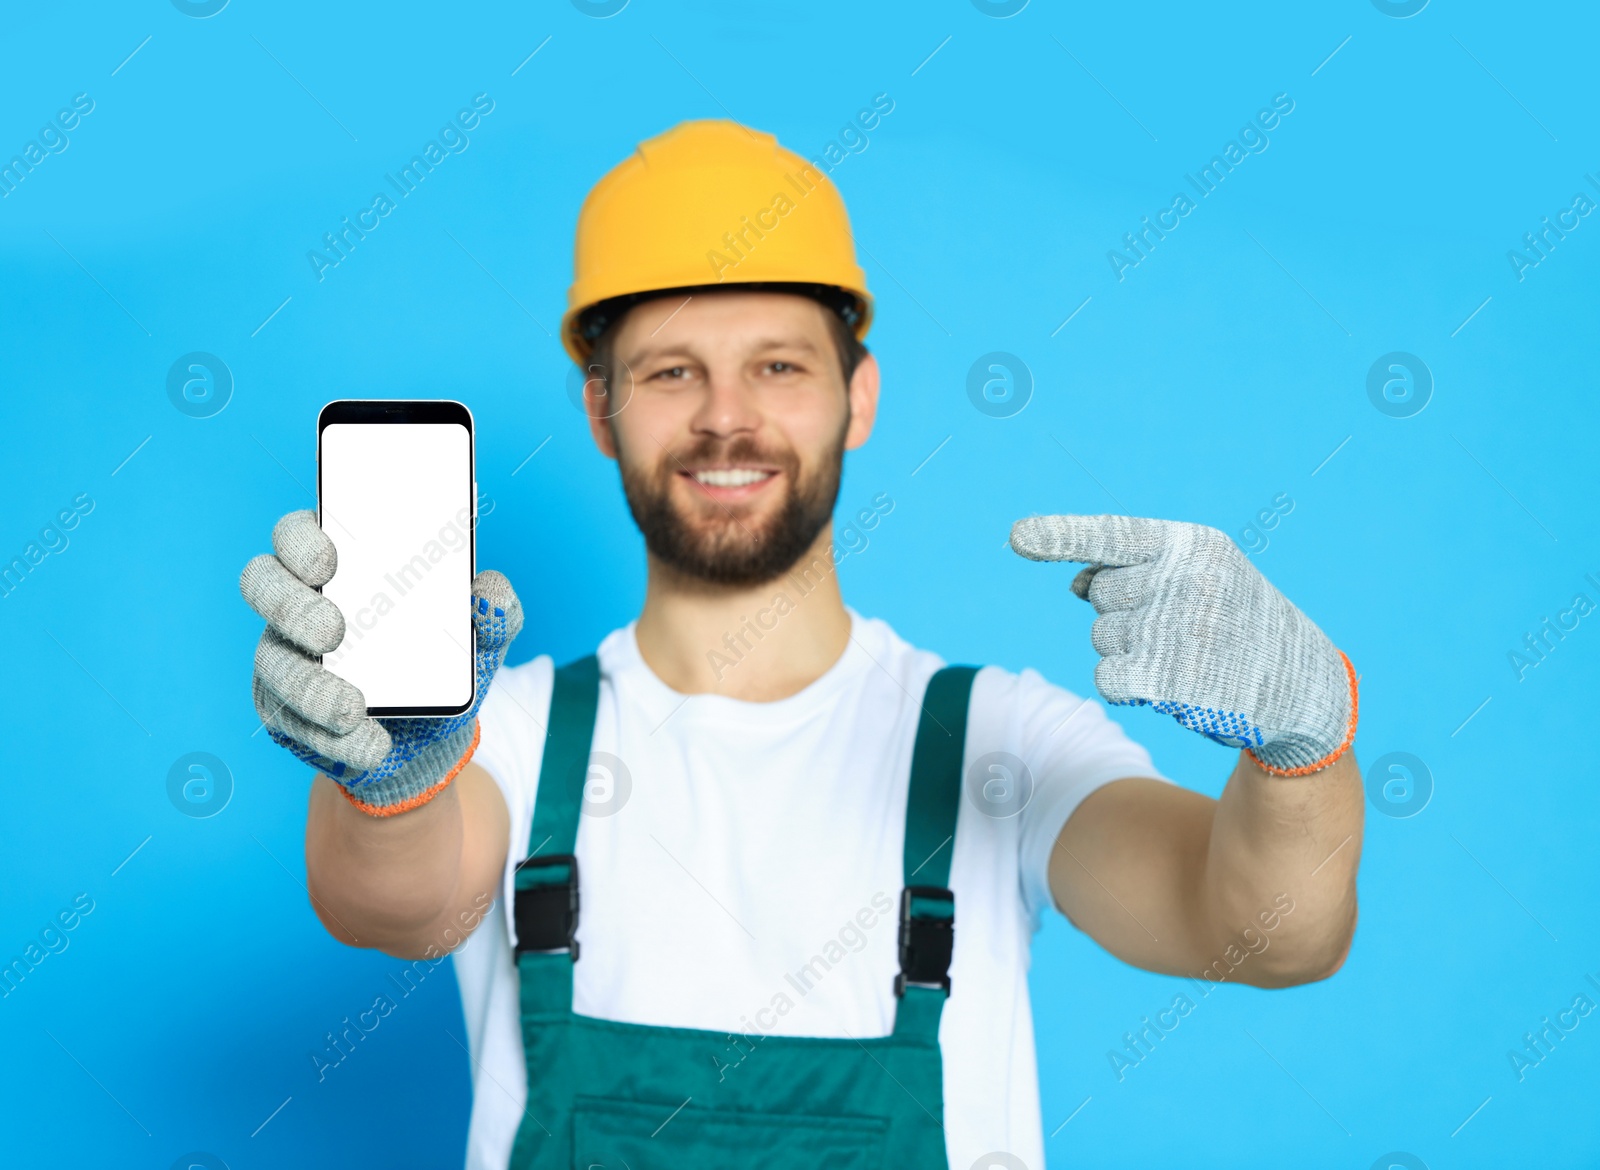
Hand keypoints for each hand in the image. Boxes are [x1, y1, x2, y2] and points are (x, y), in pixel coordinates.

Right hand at [239, 510, 523, 813]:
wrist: (435, 737)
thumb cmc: (447, 662)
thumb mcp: (481, 638)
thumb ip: (496, 610)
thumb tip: (489, 596)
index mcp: (344, 566)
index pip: (299, 532)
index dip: (302, 540)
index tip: (330, 560)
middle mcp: (301, 603)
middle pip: (263, 583)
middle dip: (290, 605)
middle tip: (334, 631)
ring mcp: (285, 656)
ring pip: (271, 662)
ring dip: (311, 688)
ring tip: (352, 710)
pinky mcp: (282, 710)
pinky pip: (291, 722)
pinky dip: (332, 738)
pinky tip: (369, 745)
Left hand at [1010, 514, 1355, 774]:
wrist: (1301, 687)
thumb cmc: (1237, 625)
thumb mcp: (1198, 580)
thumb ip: (1136, 572)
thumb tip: (1073, 581)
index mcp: (1192, 545)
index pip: (1112, 535)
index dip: (1060, 535)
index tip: (1017, 536)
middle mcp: (1183, 579)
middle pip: (1099, 595)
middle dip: (1123, 615)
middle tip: (1177, 629)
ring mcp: (1176, 628)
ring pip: (1100, 638)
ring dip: (1127, 653)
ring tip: (1183, 656)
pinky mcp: (1167, 677)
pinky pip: (1106, 677)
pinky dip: (1125, 685)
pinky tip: (1166, 686)